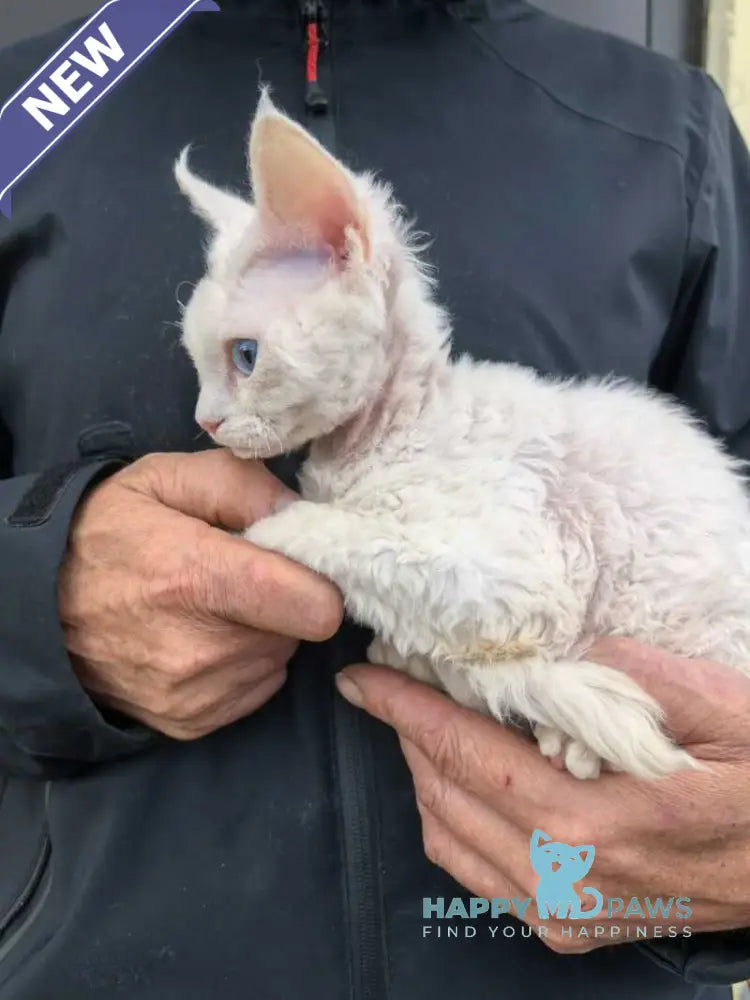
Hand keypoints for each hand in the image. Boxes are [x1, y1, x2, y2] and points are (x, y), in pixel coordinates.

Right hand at [59, 450, 342, 737]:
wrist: (39, 606)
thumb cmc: (110, 532)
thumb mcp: (167, 478)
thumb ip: (244, 485)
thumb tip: (301, 515)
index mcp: (195, 578)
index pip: (312, 605)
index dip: (320, 581)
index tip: (302, 564)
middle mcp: (199, 649)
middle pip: (299, 630)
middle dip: (284, 600)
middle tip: (239, 576)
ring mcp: (194, 693)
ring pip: (278, 657)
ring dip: (263, 631)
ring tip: (213, 605)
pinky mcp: (190, 721)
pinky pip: (256, 687)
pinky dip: (243, 663)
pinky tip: (203, 637)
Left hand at [336, 638, 749, 951]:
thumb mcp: (724, 707)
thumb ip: (633, 675)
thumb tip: (555, 651)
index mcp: (592, 819)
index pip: (465, 753)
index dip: (405, 709)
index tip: (361, 677)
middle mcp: (565, 877)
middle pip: (445, 794)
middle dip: (406, 732)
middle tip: (390, 682)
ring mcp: (566, 913)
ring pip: (449, 840)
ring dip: (422, 775)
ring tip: (419, 723)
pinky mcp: (573, 930)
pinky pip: (478, 876)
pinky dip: (450, 824)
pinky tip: (458, 785)